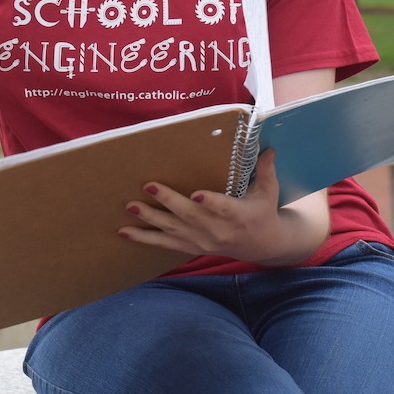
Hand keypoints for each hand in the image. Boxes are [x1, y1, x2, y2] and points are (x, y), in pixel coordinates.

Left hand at [119, 149, 327, 266]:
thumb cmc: (263, 213)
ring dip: (149, 219)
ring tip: (130, 207)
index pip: (223, 209)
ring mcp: (201, 240)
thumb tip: (269, 146)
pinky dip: (144, 238)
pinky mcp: (190, 246)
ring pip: (172, 229)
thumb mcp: (269, 192)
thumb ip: (266, 170)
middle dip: (168, 201)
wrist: (261, 246)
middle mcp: (217, 230)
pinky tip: (124, 231)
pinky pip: (164, 243)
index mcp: (238, 215)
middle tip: (148, 185)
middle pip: (189, 216)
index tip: (196, 194)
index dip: (210, 202)